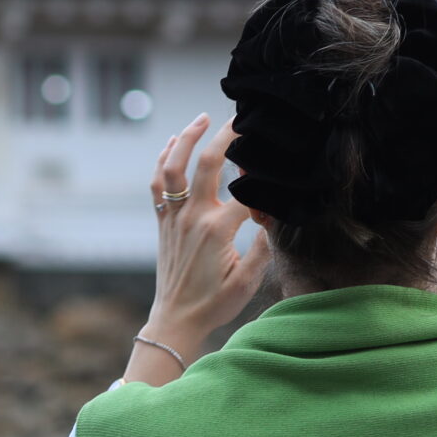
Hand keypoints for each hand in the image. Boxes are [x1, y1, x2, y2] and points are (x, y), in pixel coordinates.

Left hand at [145, 113, 271, 350]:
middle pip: (208, 164)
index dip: (263, 182)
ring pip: (175, 166)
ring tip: (201, 117)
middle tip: (239, 118)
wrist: (176, 319)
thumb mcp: (248, 282)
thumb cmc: (214, 304)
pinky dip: (163, 159)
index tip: (277, 177)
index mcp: (217, 230)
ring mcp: (174, 217)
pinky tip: (172, 143)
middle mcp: (193, 217)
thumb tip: (274, 218)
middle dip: (225, 136)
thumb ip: (263, 249)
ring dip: (187, 138)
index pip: (246, 192)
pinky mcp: (163, 221)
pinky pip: (158, 183)